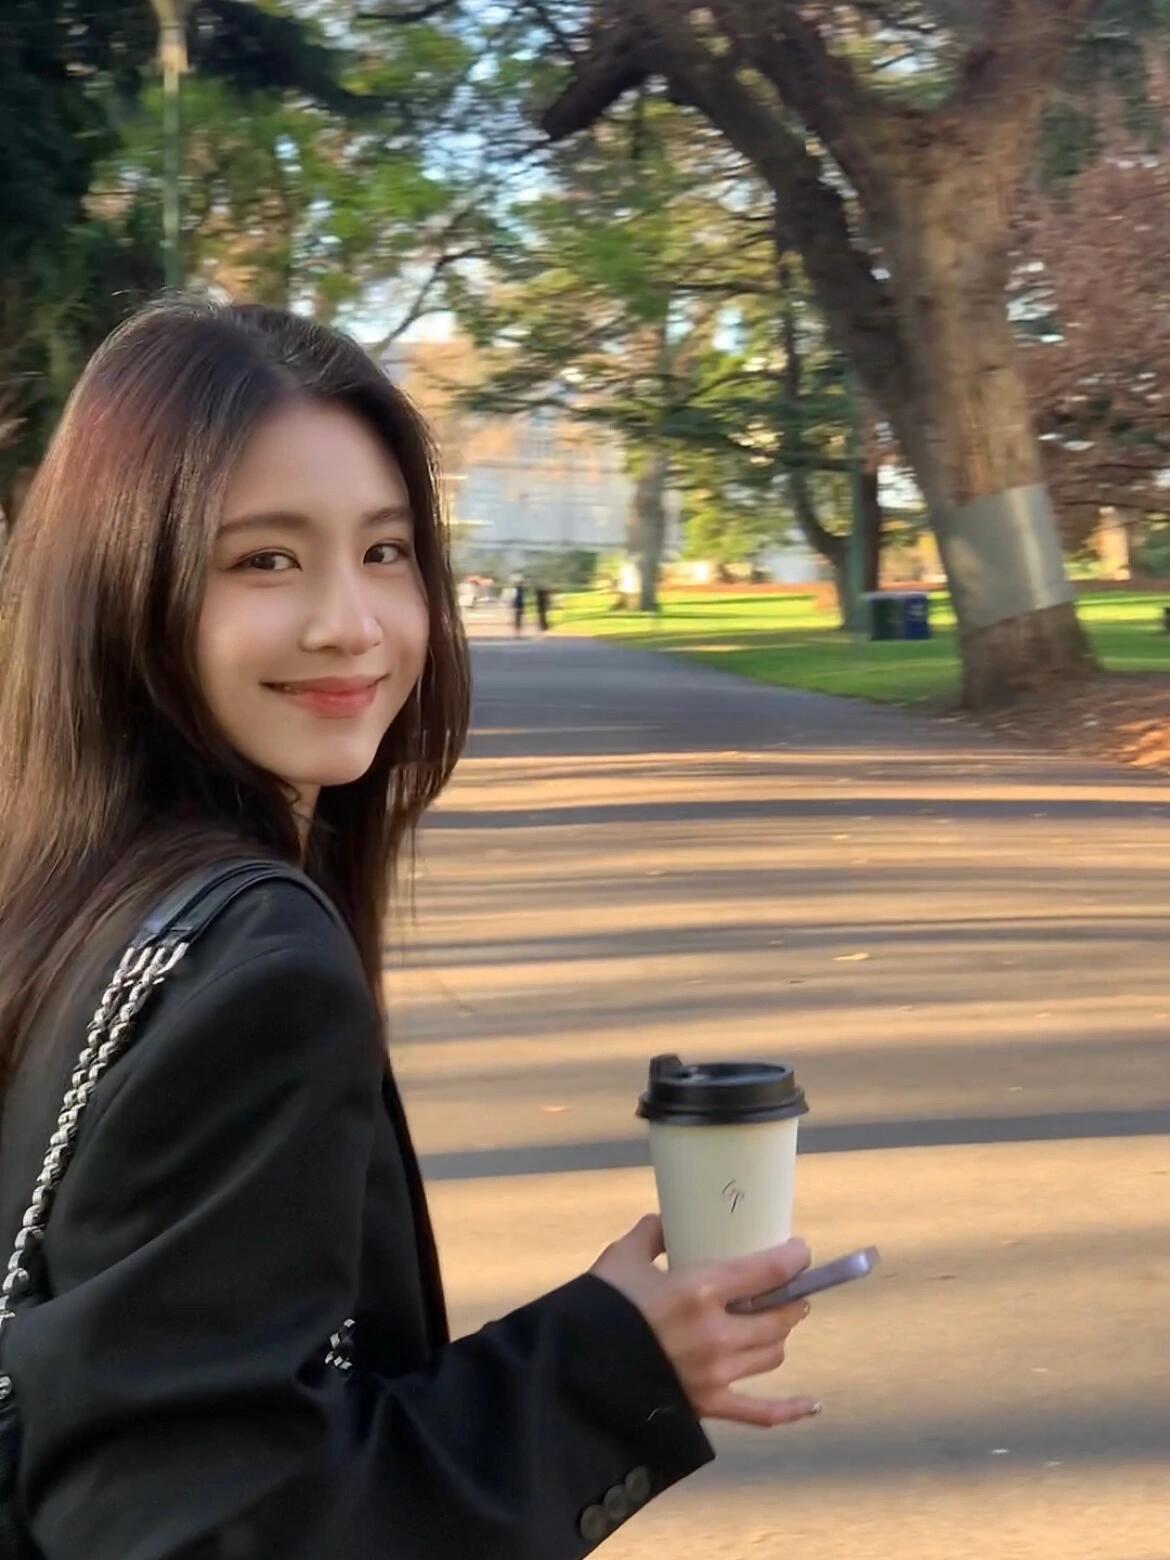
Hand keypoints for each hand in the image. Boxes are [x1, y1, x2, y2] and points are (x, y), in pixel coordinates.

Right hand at [591, 1214, 820, 1428]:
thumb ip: (650, 1235)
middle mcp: (718, 1333)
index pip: (768, 1270)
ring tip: (773, 1322)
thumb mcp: (622, 1258)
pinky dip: (790, 1410)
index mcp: (700, 1290)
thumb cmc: (599, 1309)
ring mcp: (716, 1374)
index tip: (800, 1250)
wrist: (574, 1371)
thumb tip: (666, 1223)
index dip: (794, 1258)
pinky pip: (761, 1413)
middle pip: (779, 1316)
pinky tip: (812, 1404)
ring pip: (772, 1353)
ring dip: (778, 1336)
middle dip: (790, 1299)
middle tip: (788, 1287)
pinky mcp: (708, 1406)